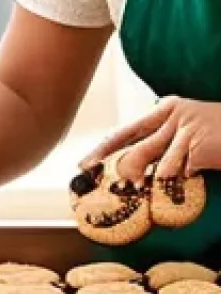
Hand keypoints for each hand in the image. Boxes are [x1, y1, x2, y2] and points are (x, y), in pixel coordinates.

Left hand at [80, 96, 220, 181]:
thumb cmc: (219, 132)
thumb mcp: (187, 130)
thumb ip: (162, 143)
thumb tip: (132, 165)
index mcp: (166, 109)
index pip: (127, 130)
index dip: (104, 147)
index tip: (86, 162)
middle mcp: (173, 116)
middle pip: (135, 146)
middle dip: (115, 167)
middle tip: (101, 182)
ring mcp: (187, 131)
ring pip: (159, 164)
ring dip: (154, 180)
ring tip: (154, 184)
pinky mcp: (201, 147)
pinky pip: (183, 171)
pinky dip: (186, 178)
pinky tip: (196, 172)